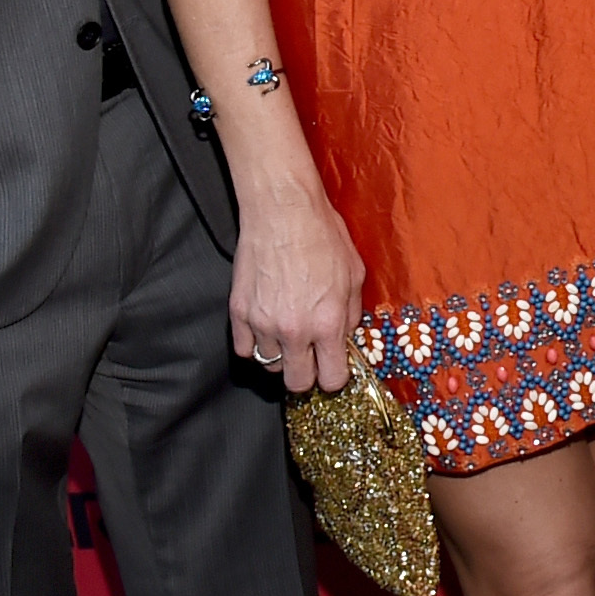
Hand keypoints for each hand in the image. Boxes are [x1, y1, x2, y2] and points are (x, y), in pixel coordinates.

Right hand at [229, 168, 365, 393]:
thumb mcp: (355, 274)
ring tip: (288, 331)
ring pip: (270, 365)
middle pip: (297, 383)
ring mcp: (263, 324)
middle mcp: (294, 331)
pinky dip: (255, 343)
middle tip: (310, 357)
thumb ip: (352, 314)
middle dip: (307, 374)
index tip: (333, 367)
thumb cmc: (322, 236)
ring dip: (281, 354)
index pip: (332, 379)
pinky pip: (244, 349)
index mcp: (328, 323)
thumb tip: (346, 337)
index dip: (335, 377)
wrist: (282, 212)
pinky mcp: (239, 312)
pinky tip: (266, 327)